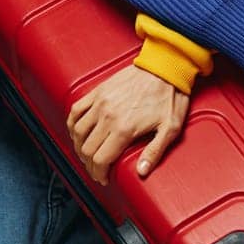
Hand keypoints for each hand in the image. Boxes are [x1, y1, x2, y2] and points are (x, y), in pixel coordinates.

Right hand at [67, 65, 188, 184]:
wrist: (164, 66)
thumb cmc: (170, 95)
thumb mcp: (170, 127)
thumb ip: (154, 152)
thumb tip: (142, 172)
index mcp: (124, 128)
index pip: (100, 160)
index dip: (99, 174)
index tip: (103, 178)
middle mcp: (108, 116)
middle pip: (87, 149)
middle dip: (89, 164)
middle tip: (96, 169)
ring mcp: (100, 102)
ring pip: (78, 132)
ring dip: (79, 147)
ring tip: (87, 154)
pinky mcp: (98, 91)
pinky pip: (76, 110)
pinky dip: (72, 124)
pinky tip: (77, 132)